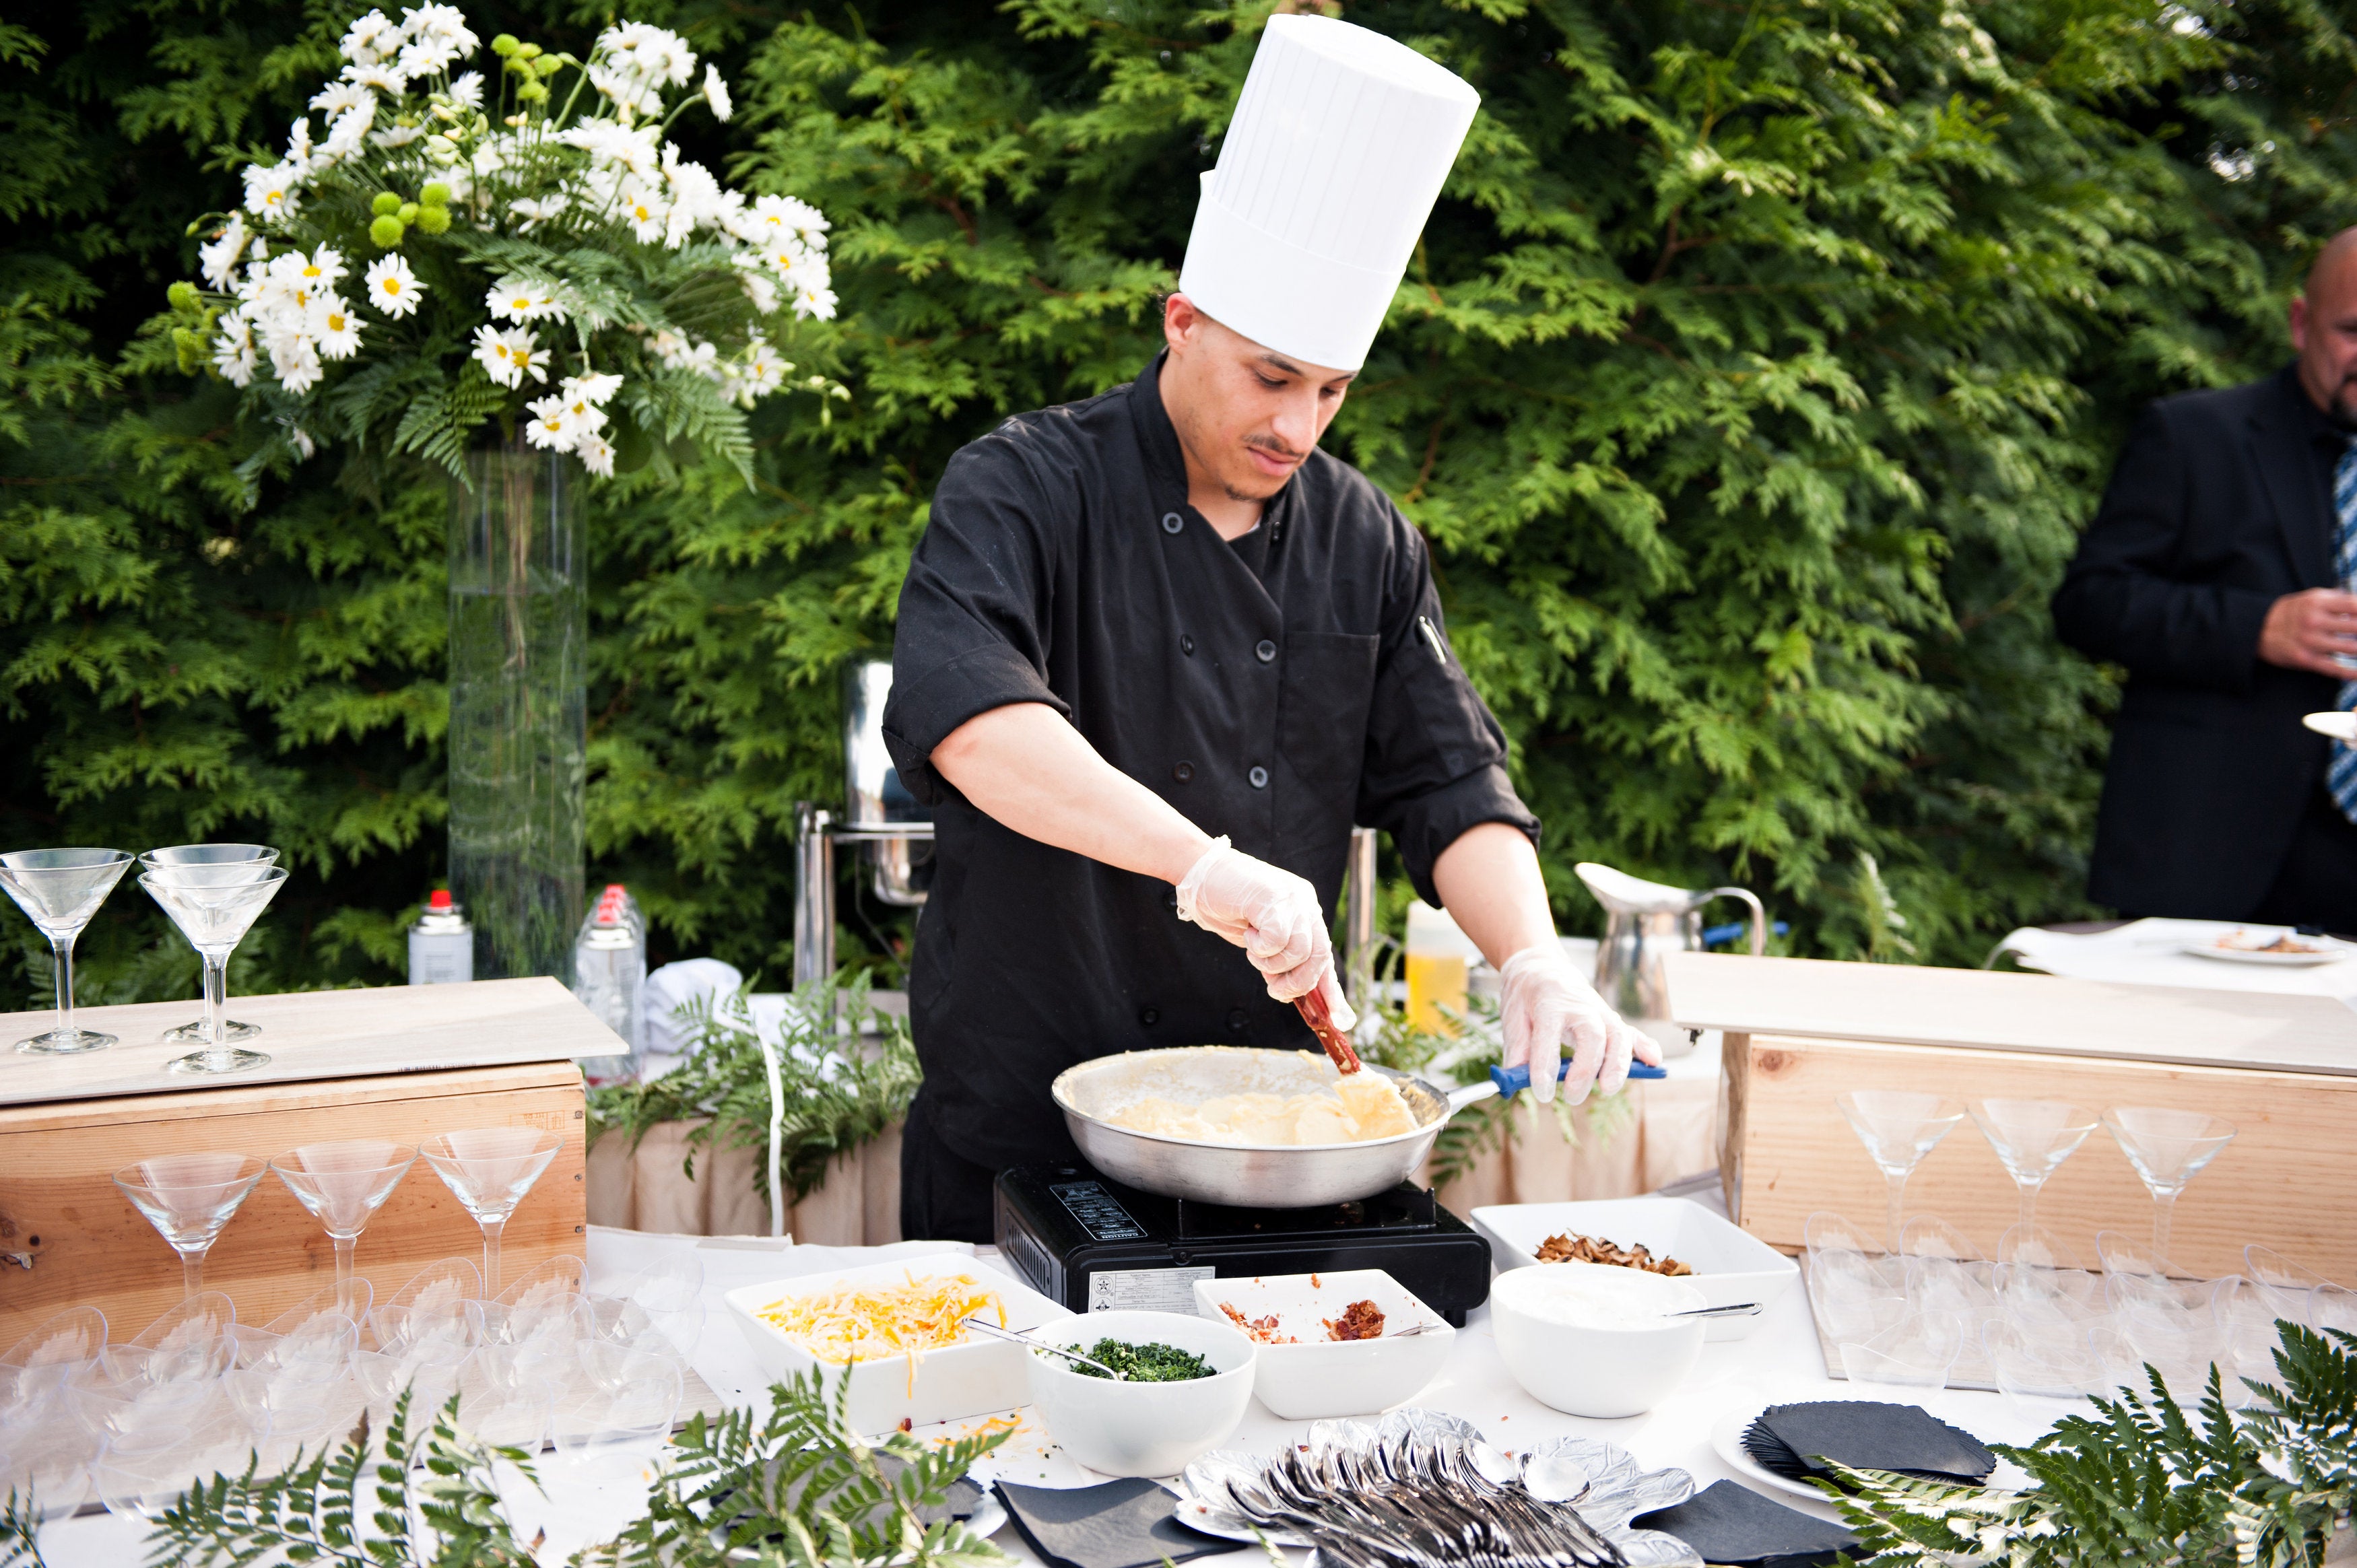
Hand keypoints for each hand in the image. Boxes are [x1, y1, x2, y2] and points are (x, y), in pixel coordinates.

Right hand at [1174, 839, 1354, 1024]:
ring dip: (1271, 963)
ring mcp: (1292, 899)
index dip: (1332, 990)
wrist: (1200, 873)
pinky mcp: (1274, 898)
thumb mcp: (1259, 941)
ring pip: (1300, 951)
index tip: (1341, 1020)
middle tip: (1274, 989)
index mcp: (1306, 913)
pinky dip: (1260, 947)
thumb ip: (1279, 960)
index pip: (1325, 956)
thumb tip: (1293, 993)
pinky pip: (1277, 940)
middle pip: (1320, 956)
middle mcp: (1306, 904)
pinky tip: (1248, 932)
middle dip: (1297, 982)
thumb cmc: (1226, 906)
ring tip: (1253, 950)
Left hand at [1498, 946, 1656, 1104]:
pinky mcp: (1610, 1019)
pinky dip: (1645, 1047)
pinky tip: (1653, 1063)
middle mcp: (1579, 1006)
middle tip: (1573, 1096)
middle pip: (1592, 1035)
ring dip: (1618, 1064)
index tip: (1542, 1092)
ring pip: (1617, 1035)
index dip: (1545, 1067)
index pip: (1549, 1035)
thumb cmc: (1526, 996)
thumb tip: (1516, 1080)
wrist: (1543, 968)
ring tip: (1609, 1088)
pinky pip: (1632, 1033)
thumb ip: (1516, 1048)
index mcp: (1549, 1003)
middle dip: (1586, 1068)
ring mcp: (1599, 1011)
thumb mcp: (1511, 1016)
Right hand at [2258, 588, 2356, 677]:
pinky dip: (2350, 672)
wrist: (2258, 629)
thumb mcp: (2311, 597)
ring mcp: (2310, 641)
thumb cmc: (2291, 612)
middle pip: (2355, 627)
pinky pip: (2334, 667)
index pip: (2354, 606)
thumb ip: (2338, 599)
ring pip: (2350, 648)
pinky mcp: (2305, 659)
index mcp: (2317, 603)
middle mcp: (2314, 621)